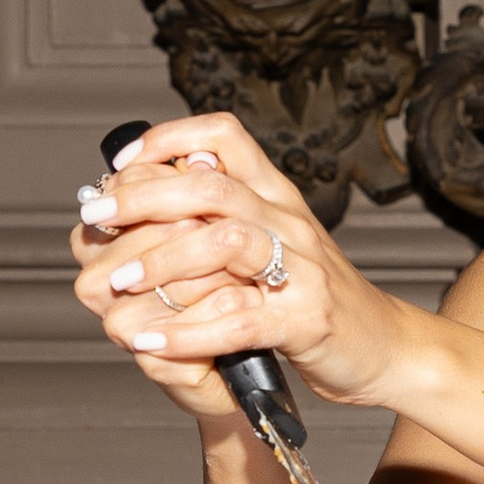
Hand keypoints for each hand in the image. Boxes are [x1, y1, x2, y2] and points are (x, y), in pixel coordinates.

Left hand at [66, 114, 407, 413]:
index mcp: (277, 197)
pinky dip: (187, 331)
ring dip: (161, 262)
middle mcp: (290, 223)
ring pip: (224, 244)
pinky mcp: (307, 320)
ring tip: (118, 282)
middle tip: (98, 215)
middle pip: (212, 187)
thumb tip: (152, 190)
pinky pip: (239, 319)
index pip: (223, 137)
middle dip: (143, 197)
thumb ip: (224, 216)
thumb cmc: (315, 298)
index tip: (119, 164)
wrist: (385, 347)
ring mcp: (302, 270)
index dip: (166, 140)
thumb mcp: (274, 242)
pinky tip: (151, 339)